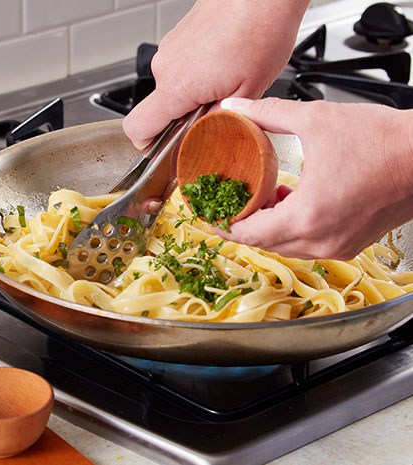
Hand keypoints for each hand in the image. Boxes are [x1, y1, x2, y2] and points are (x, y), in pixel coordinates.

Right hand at [122, 0, 308, 149]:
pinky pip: (182, 68)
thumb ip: (222, 121)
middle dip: (185, 118)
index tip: (164, 151)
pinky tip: (226, 66)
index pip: (137, 128)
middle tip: (218, 112)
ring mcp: (170, 49)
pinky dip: (199, 75)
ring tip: (228, 83)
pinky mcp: (180, 38)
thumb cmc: (259, 27)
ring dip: (195, 95)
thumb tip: (210, 136)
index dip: (146, 146)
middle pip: (160, 110)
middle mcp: (166, 67)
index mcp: (176, 86)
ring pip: (174, 88)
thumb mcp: (249, 90)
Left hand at [215, 97, 412, 259]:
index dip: (221, 224)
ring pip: (286, 245)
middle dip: (241, 224)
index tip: (206, 215)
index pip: (248, 233)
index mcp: (307, 216)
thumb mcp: (317, 120)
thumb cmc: (386, 143)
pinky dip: (291, 227)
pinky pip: (308, 243)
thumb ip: (269, 114)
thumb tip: (236, 107)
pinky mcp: (352, 242)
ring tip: (257, 198)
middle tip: (225, 205)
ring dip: (267, 226)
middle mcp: (322, 239)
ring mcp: (339, 245)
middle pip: (264, 242)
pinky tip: (288, 200)